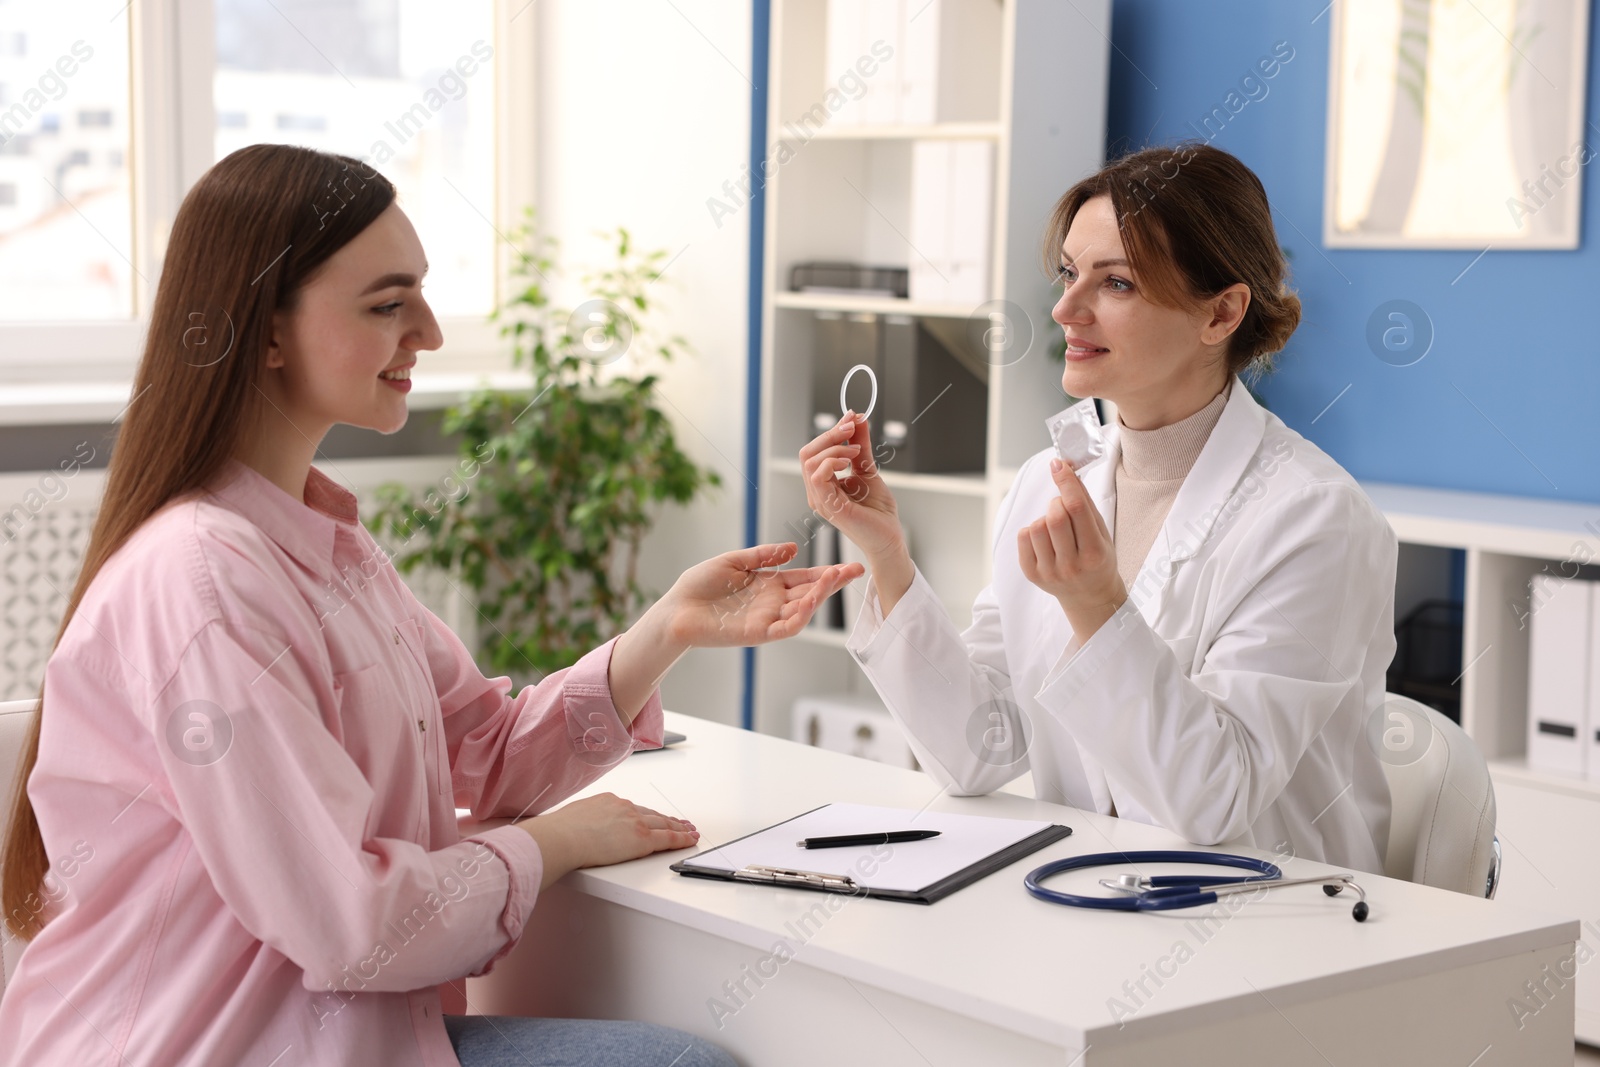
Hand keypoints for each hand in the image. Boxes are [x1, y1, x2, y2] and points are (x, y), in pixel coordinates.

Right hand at [517, 792, 698, 890]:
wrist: (562, 837)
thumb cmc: (559, 832)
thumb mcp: (572, 818)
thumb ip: (583, 821)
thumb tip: (578, 829)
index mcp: (608, 801)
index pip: (633, 809)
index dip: (647, 815)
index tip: (653, 817)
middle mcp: (624, 807)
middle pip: (652, 814)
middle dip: (667, 819)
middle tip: (680, 822)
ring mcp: (635, 821)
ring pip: (663, 824)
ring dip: (678, 828)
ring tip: (690, 831)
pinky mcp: (642, 838)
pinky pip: (668, 838)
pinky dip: (682, 838)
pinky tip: (690, 839)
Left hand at [661, 542, 863, 646]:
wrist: (676, 608)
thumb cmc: (700, 585)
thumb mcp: (735, 561)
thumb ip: (764, 555)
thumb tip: (794, 548)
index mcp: (770, 585)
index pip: (805, 578)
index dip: (827, 573)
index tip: (849, 565)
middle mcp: (773, 603)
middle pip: (811, 593)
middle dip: (834, 583)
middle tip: (856, 570)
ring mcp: (767, 619)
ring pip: (802, 610)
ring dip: (820, 596)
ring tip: (834, 577)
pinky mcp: (757, 633)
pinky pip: (785, 628)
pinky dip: (800, 616)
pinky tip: (811, 601)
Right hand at [799, 413, 913, 609]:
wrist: (890, 537)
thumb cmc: (878, 512)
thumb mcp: (867, 469)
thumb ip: (860, 445)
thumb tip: (857, 419)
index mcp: (823, 484)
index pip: (814, 452)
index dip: (831, 431)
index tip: (851, 418)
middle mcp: (817, 493)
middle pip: (807, 453)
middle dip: (830, 435)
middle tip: (851, 428)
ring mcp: (821, 501)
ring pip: (810, 462)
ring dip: (834, 448)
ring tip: (855, 450)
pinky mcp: (830, 507)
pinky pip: (818, 478)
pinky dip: (832, 462)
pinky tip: (849, 462)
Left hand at [1017, 457, 1127, 640]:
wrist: (1090, 596)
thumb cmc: (1098, 560)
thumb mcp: (1102, 532)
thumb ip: (1085, 502)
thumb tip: (1065, 470)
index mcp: (1094, 553)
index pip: (1077, 509)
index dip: (1066, 482)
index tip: (1058, 465)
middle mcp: (1071, 566)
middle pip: (1054, 517)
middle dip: (1057, 502)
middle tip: (1063, 507)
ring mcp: (1049, 572)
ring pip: (1036, 526)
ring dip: (1044, 518)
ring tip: (1055, 528)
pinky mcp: (1032, 574)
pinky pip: (1023, 537)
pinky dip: (1032, 530)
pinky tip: (1045, 539)